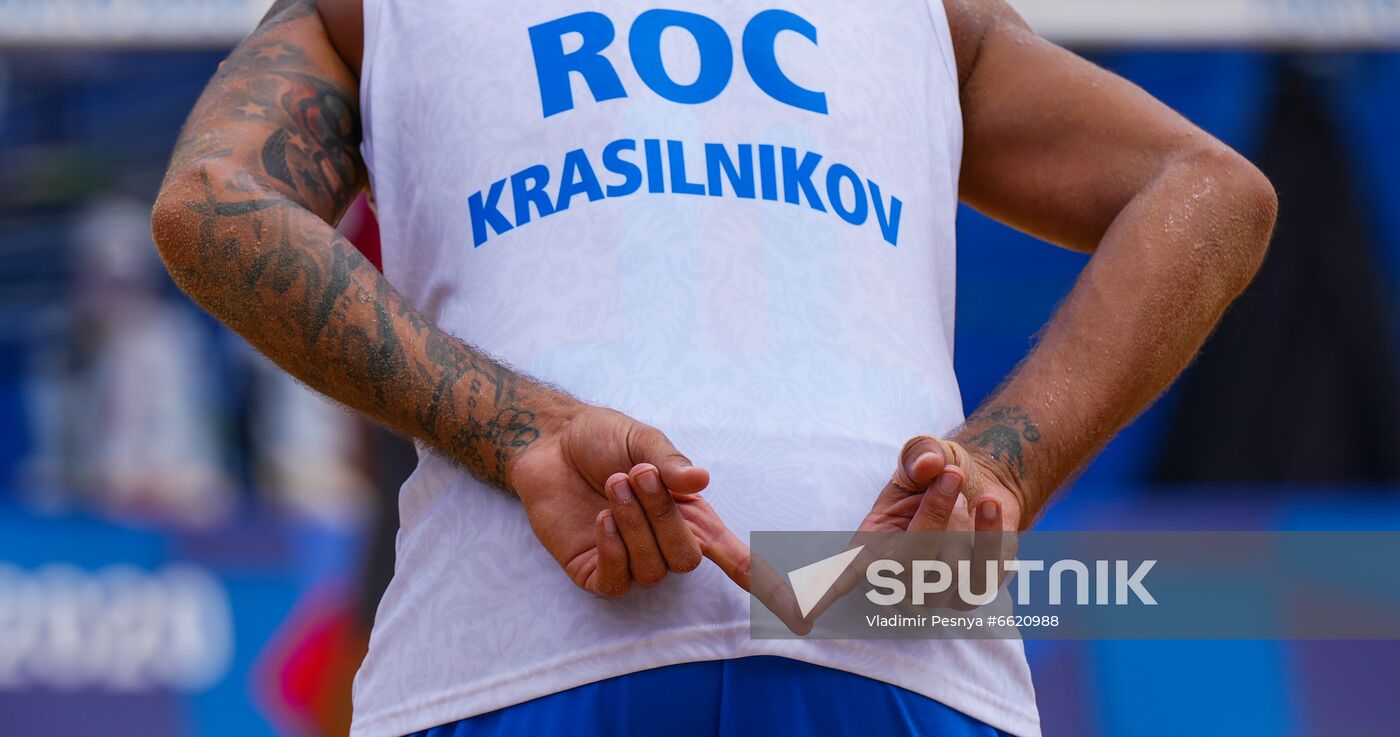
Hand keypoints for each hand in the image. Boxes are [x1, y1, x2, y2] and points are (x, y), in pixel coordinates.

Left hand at [505, 404, 749, 597]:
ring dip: (633, 523)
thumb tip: (699, 481)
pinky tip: (602, 519)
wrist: (549, 441)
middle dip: (663, 517)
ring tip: (612, 483)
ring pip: (652, 569)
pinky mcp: (594, 571)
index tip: (800, 614)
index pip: (733, 557)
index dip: (764, 584)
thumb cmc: (602, 440)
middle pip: (687, 560)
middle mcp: (665, 543)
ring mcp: (630, 561)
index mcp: (690, 515)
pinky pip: (617, 582)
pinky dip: (613, 550)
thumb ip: (671, 461)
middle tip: (635, 473)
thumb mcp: (642, 439)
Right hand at [757, 435, 1024, 630]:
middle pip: (909, 566)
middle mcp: (895, 581)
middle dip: (934, 514)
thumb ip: (919, 454)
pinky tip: (990, 505)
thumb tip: (930, 464)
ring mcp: (933, 596)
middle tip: (950, 473)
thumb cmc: (936, 477)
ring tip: (964, 494)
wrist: (981, 491)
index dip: (819, 595)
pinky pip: (983, 573)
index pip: (840, 575)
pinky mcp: (971, 597)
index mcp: (868, 549)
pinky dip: (991, 534)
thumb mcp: (922, 455)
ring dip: (964, 522)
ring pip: (948, 570)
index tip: (801, 615)